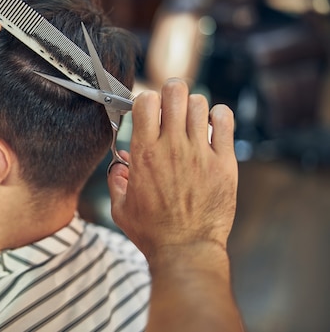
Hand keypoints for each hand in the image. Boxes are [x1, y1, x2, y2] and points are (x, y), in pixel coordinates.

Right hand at [108, 78, 237, 260]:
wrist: (185, 250)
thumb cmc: (152, 232)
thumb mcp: (121, 208)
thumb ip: (116, 182)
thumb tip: (118, 167)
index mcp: (145, 153)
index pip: (146, 102)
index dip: (146, 100)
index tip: (148, 110)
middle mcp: (172, 147)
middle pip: (174, 92)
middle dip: (171, 92)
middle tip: (171, 104)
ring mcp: (200, 152)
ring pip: (200, 103)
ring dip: (193, 106)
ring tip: (192, 120)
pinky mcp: (224, 162)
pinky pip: (225, 122)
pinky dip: (219, 117)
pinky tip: (213, 127)